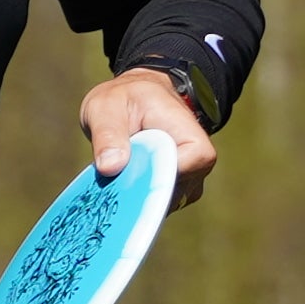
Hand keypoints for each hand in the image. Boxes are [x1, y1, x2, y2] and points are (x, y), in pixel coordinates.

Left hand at [82, 66, 217, 195]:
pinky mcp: (178, 193)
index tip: (125, 171)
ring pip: (164, 202)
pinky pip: (158, 205)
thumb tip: (110, 167)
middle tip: (111, 177)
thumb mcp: (106, 106)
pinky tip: (124, 181)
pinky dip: (138, 198)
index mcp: (188, 131)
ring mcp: (190, 180)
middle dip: (140, 188)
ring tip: (118, 173)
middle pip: (173, 189)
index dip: (156, 173)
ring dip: (137, 193)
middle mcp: (198, 159)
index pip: (187, 164)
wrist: (135, 103)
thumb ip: (108, 134)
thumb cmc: (125, 99)